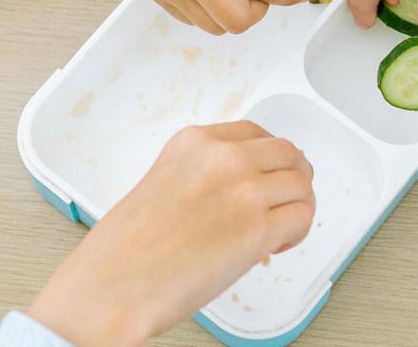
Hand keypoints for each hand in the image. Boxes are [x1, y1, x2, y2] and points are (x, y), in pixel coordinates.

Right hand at [29, 122, 316, 346]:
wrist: (114, 285)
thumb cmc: (127, 249)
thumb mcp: (163, 184)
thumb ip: (203, 176)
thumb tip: (238, 192)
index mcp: (194, 143)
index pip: (255, 133)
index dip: (268, 158)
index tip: (266, 176)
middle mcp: (223, 158)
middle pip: (287, 153)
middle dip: (291, 179)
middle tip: (283, 203)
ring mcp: (243, 190)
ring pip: (302, 185)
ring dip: (297, 208)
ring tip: (277, 232)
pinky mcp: (258, 228)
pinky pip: (303, 218)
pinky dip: (297, 234)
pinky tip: (273, 248)